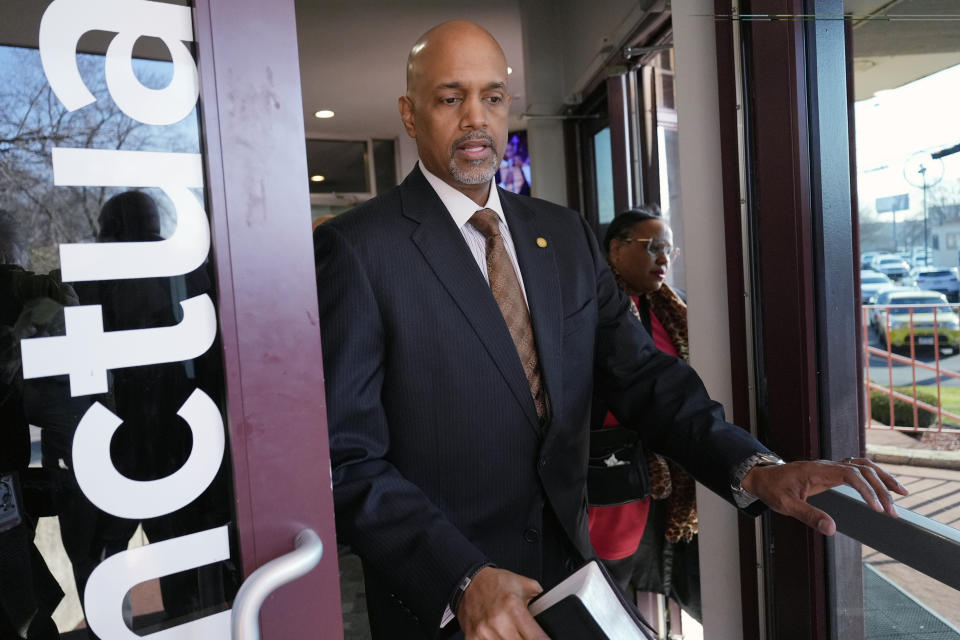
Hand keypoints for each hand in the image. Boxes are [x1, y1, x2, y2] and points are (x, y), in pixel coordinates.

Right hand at [457, 566, 548, 639]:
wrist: (469, 583)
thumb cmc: (496, 584)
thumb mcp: (525, 585)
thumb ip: (542, 601)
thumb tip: (553, 614)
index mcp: (513, 608)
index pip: (537, 638)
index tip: (545, 639)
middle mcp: (498, 623)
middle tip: (528, 634)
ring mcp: (484, 634)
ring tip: (514, 633)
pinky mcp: (473, 639)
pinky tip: (501, 636)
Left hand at [741, 457, 908, 535]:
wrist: (762, 476)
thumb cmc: (773, 489)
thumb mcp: (786, 505)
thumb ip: (808, 516)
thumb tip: (831, 529)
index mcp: (818, 471)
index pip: (851, 475)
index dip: (867, 491)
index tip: (877, 509)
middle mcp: (827, 465)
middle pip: (863, 469)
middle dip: (881, 488)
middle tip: (893, 511)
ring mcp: (830, 466)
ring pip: (863, 465)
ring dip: (882, 478)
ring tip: (902, 493)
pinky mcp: (831, 471)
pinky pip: (857, 469)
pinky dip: (873, 476)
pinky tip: (884, 487)